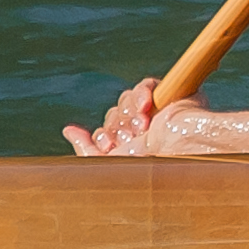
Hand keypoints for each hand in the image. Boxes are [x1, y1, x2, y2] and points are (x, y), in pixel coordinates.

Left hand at [63, 78, 207, 156]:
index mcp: (133, 149)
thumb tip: (68, 129)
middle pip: (114, 114)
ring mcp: (157, 113)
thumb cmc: (151, 163)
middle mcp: (144, 131)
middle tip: (131, 137)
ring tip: (144, 125)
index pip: (106, 132)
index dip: (105, 136)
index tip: (110, 145)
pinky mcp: (169, 95)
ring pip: (126, 99)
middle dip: (117, 125)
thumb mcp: (111, 164)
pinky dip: (141, 92)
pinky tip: (147, 106)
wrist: (180, 149)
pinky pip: (145, 84)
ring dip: (129, 112)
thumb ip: (86, 150)